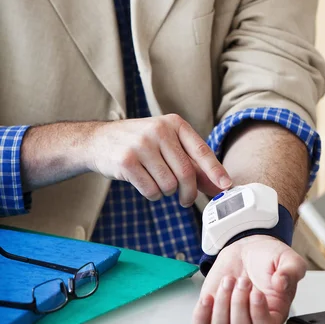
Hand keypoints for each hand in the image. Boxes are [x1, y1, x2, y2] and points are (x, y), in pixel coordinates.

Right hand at [88, 114, 231, 205]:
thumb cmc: (140, 144)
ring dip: (166, 192)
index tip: (226, 186)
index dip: (215, 171)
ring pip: (169, 185)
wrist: (98, 140)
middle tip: (185, 200)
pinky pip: (151, 191)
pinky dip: (152, 194)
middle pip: (186, 173)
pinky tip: (144, 183)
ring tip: (156, 182)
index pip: (201, 150)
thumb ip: (193, 164)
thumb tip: (220, 186)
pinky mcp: (127, 161)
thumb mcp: (167, 144)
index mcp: (174, 123)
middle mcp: (159, 130)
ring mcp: (142, 145)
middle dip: (189, 193)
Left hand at [192, 235, 306, 323]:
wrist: (249, 249)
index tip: (257, 292)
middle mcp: (251, 321)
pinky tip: (208, 297)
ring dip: (222, 303)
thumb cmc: (269, 258)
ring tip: (229, 280)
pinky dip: (202, 312)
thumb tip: (282, 283)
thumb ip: (291, 271)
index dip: (258, 314)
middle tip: (243, 280)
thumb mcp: (288, 259)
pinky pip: (202, 323)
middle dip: (238, 303)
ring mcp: (230, 316)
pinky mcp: (212, 308)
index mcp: (274, 314)